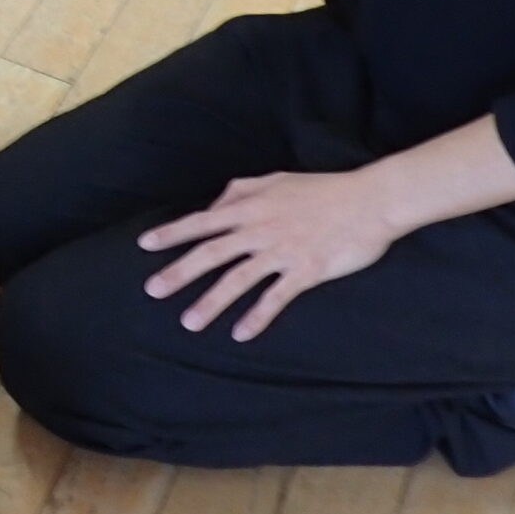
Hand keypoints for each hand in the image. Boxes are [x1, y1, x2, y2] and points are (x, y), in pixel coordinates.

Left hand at [139, 170, 399, 340]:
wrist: (370, 200)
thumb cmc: (323, 189)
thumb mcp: (276, 180)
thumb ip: (241, 190)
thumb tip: (214, 206)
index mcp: (251, 206)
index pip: (202, 221)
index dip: (172, 232)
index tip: (144, 245)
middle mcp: (260, 229)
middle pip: (211, 252)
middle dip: (179, 272)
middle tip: (152, 290)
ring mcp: (282, 250)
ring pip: (238, 279)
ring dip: (211, 302)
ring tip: (189, 322)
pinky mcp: (306, 270)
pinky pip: (276, 297)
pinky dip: (258, 316)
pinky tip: (241, 333)